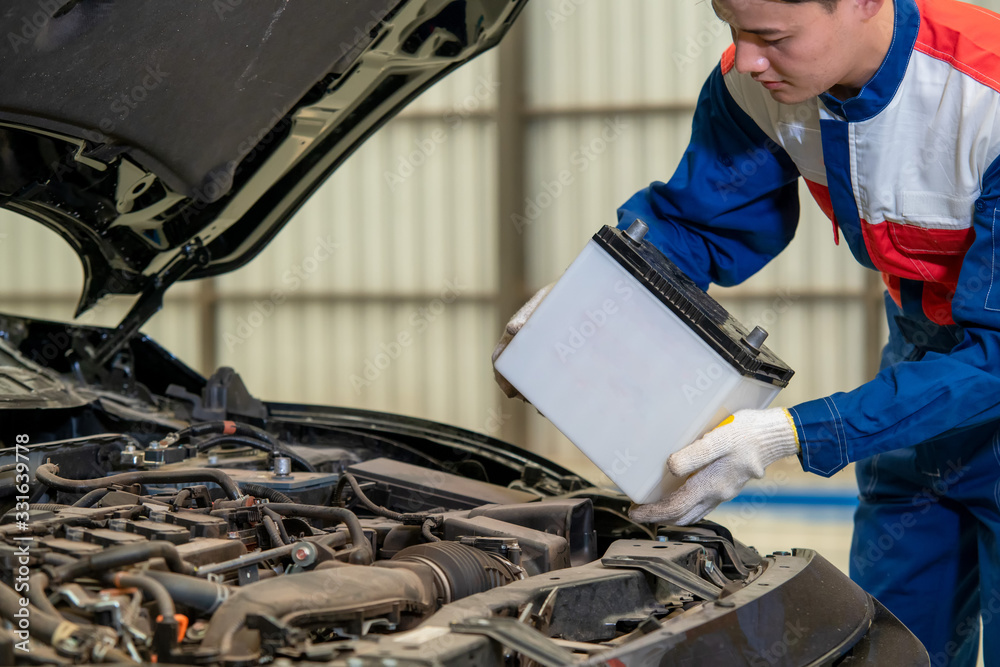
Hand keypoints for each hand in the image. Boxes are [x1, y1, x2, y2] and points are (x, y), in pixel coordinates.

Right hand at [491, 283, 553, 398]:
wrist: (579, 292)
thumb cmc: (556, 295)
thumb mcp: (542, 301)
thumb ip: (528, 316)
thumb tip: (513, 330)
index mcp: (514, 337)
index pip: (500, 360)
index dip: (502, 377)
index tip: (510, 390)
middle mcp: (523, 349)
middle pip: (514, 376)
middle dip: (520, 391)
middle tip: (529, 400)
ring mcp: (539, 356)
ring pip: (531, 381)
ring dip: (535, 395)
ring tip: (544, 407)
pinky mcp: (555, 361)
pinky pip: (549, 380)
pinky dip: (550, 393)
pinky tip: (558, 401)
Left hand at [628, 408, 799, 524]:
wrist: (776, 436)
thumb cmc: (748, 434)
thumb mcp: (719, 439)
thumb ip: (694, 455)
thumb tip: (670, 467)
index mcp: (711, 485)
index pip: (676, 507)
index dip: (652, 512)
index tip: (634, 513)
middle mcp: (717, 494)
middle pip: (683, 515)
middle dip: (659, 517)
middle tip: (639, 512)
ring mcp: (725, 492)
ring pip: (694, 513)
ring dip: (673, 514)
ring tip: (655, 507)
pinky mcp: (729, 485)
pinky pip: (704, 504)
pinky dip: (687, 506)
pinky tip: (682, 496)